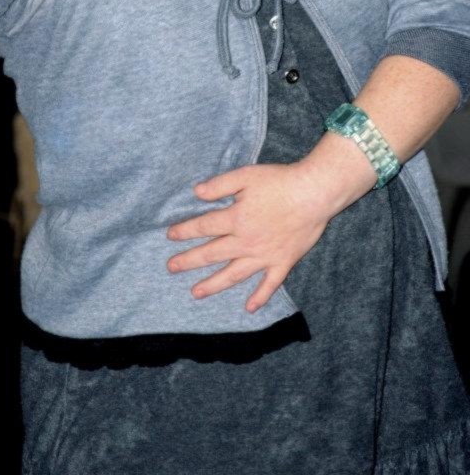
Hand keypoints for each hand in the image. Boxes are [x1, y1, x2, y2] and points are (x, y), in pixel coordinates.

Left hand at [166, 163, 333, 311]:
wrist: (314, 193)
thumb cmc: (280, 181)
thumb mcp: (245, 176)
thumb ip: (220, 185)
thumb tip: (196, 192)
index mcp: (235, 219)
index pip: (203, 227)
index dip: (185, 231)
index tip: (170, 236)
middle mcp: (245, 241)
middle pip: (212, 254)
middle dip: (189, 261)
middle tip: (171, 268)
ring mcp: (264, 255)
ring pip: (234, 274)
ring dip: (213, 284)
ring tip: (196, 293)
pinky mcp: (283, 261)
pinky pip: (269, 284)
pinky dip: (260, 297)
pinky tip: (249, 308)